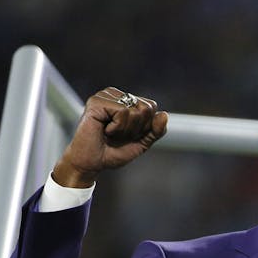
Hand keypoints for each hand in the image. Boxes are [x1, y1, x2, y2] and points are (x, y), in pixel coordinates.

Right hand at [52, 87, 167, 187]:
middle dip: (137, 128)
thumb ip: (156, 130)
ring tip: (110, 133)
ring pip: (135, 110)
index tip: (128, 134)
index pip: (151, 107)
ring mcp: (105, 96)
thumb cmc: (113, 151)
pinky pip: (123, 112)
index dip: (145, 126)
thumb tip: (164, 114)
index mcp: (126, 101)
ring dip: (126, 129)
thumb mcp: (142, 143)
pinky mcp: (96, 101)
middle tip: (118, 135)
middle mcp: (116, 95)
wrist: (92, 163)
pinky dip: (118, 127)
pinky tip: (104, 130)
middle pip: (146, 108)